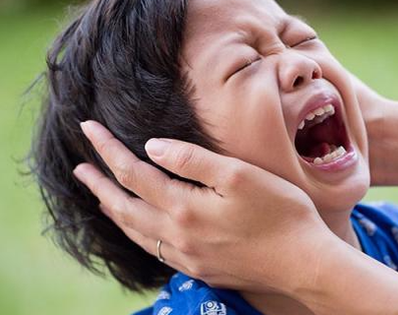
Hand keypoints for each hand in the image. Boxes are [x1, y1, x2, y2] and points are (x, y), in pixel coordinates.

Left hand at [73, 121, 333, 293]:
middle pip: (124, 206)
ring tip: (100, 198)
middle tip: (80, 168)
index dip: (108, 149)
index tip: (89, 129)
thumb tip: (151, 147)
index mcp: (184, 207)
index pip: (133, 173)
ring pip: (136, 232)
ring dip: (113, 211)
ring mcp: (188, 256)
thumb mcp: (239, 175)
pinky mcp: (201, 268)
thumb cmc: (280, 213)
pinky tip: (140, 228)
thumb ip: (192, 160)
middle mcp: (178, 235)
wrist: (304, 263)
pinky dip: (136, 233)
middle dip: (99, 184)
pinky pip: (154, 249)